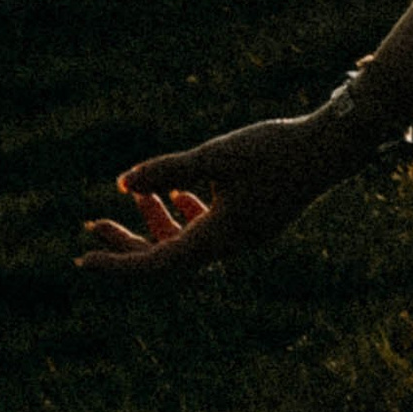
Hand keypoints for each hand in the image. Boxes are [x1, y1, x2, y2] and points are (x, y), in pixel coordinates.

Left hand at [76, 110, 349, 278]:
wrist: (330, 147)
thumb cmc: (273, 150)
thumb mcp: (214, 157)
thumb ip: (167, 171)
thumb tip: (122, 183)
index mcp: (218, 239)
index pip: (156, 264)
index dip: (117, 263)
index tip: (82, 261)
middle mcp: (228, 246)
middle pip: (166, 258)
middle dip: (128, 241)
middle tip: (93, 224)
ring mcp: (242, 236)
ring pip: (186, 242)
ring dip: (156, 222)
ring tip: (136, 194)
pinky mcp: (252, 221)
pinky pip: (206, 230)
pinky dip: (183, 214)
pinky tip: (173, 191)